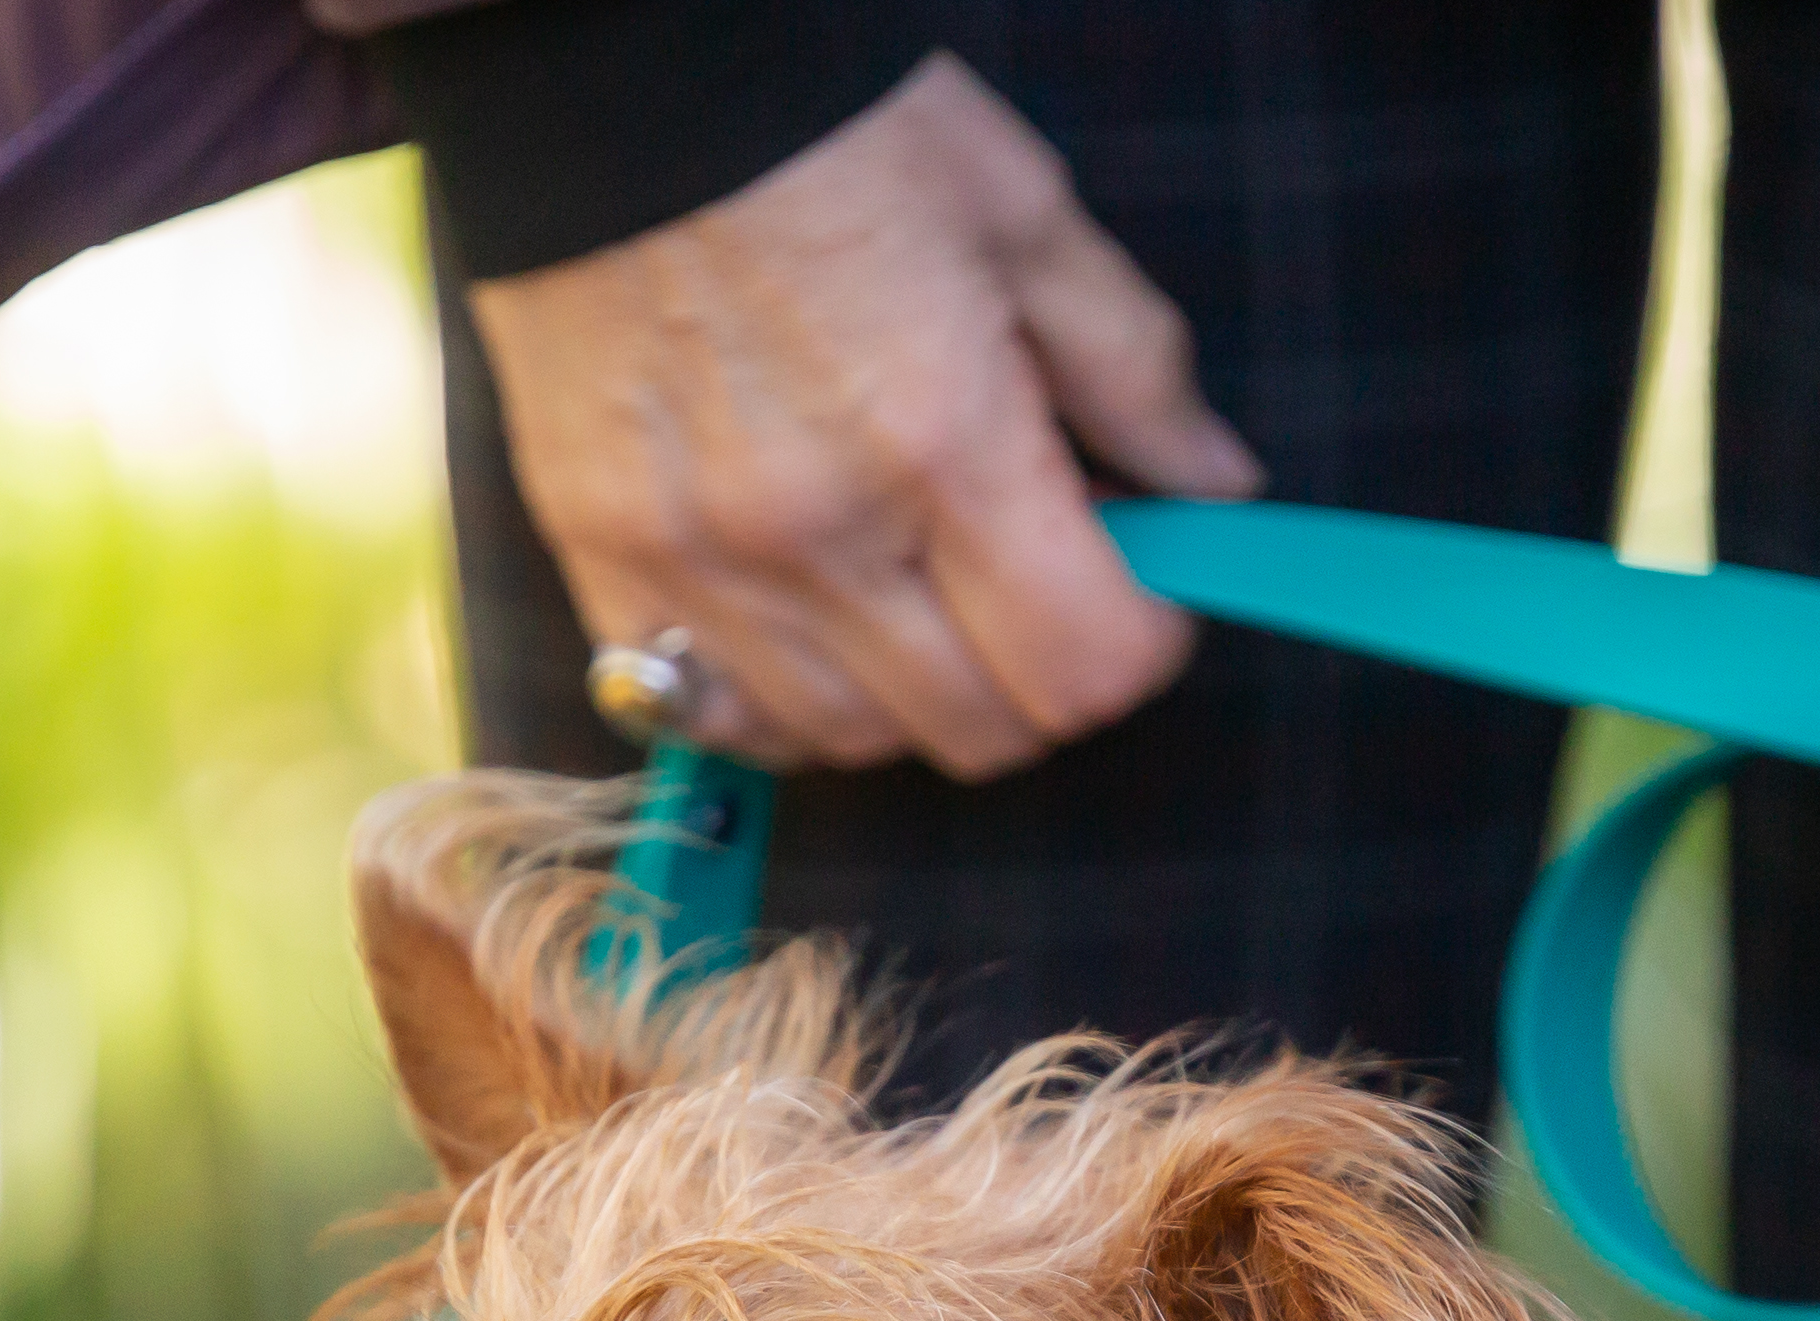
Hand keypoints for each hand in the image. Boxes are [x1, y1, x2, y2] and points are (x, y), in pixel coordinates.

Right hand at [465, 54, 1263, 779]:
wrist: (619, 79)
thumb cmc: (829, 127)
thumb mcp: (1022, 210)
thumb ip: (1133, 368)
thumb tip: (1216, 488)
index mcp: (945, 438)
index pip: (1086, 666)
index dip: (1142, 641)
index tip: (1140, 587)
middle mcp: (818, 530)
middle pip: (981, 730)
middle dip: (1040, 673)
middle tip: (1034, 577)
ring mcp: (698, 560)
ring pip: (850, 742)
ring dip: (911, 693)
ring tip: (916, 588)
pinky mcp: (603, 557)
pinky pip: (708, 715)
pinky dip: (774, 699)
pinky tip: (806, 615)